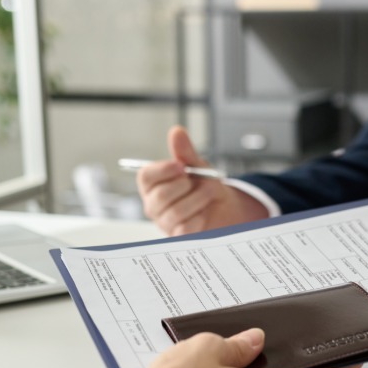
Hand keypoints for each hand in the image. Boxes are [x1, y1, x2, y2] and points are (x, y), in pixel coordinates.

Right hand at [137, 126, 268, 235]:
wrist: (222, 208)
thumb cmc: (203, 186)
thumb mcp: (197, 165)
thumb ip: (185, 152)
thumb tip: (176, 132)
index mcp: (153, 184)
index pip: (145, 176)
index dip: (163, 170)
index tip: (181, 166)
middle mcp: (154, 204)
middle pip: (159, 196)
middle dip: (185, 186)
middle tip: (198, 181)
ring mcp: (164, 222)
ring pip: (175, 212)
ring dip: (198, 199)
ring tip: (208, 193)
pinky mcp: (177, 236)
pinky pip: (185, 228)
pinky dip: (199, 218)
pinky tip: (203, 212)